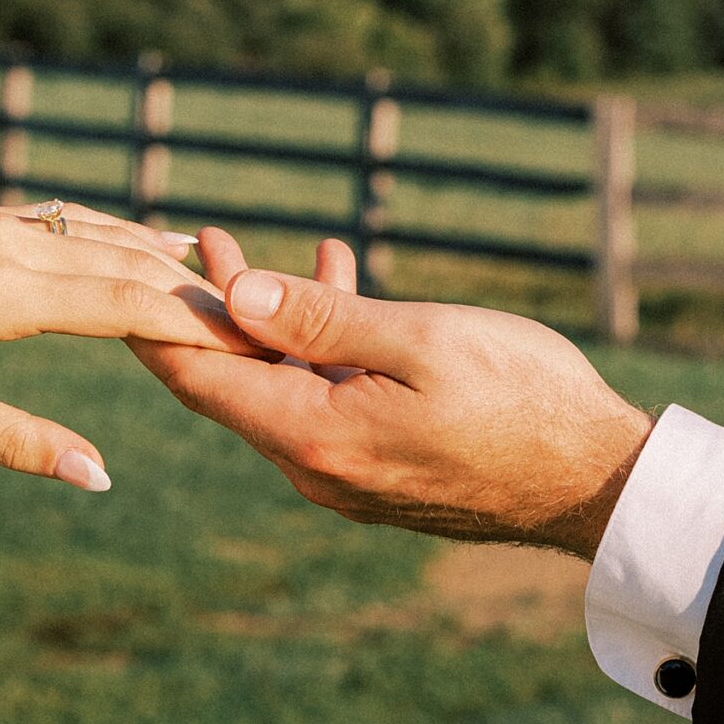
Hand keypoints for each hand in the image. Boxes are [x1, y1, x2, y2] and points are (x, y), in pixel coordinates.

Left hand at [0, 202, 246, 491]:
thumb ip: (17, 442)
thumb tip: (99, 475)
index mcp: (0, 291)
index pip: (128, 304)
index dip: (198, 326)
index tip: (257, 350)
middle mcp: (10, 241)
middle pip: (133, 264)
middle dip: (202, 298)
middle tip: (270, 330)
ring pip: (108, 234)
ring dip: (171, 264)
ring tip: (233, 297)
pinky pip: (75, 221)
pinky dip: (127, 237)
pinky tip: (160, 248)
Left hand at [132, 229, 651, 557]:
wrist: (599, 482)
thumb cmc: (522, 399)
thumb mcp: (421, 339)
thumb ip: (323, 318)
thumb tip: (234, 295)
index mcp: (314, 436)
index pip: (201, 378)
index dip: (155, 324)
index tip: (123, 272)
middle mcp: (316, 469)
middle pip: (231, 382)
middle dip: (207, 308)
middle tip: (185, 241)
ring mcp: (348, 479)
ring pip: (277, 388)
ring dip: (264, 321)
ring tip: (242, 251)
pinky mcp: (381, 475)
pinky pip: (323, 403)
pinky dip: (315, 348)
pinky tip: (333, 285)